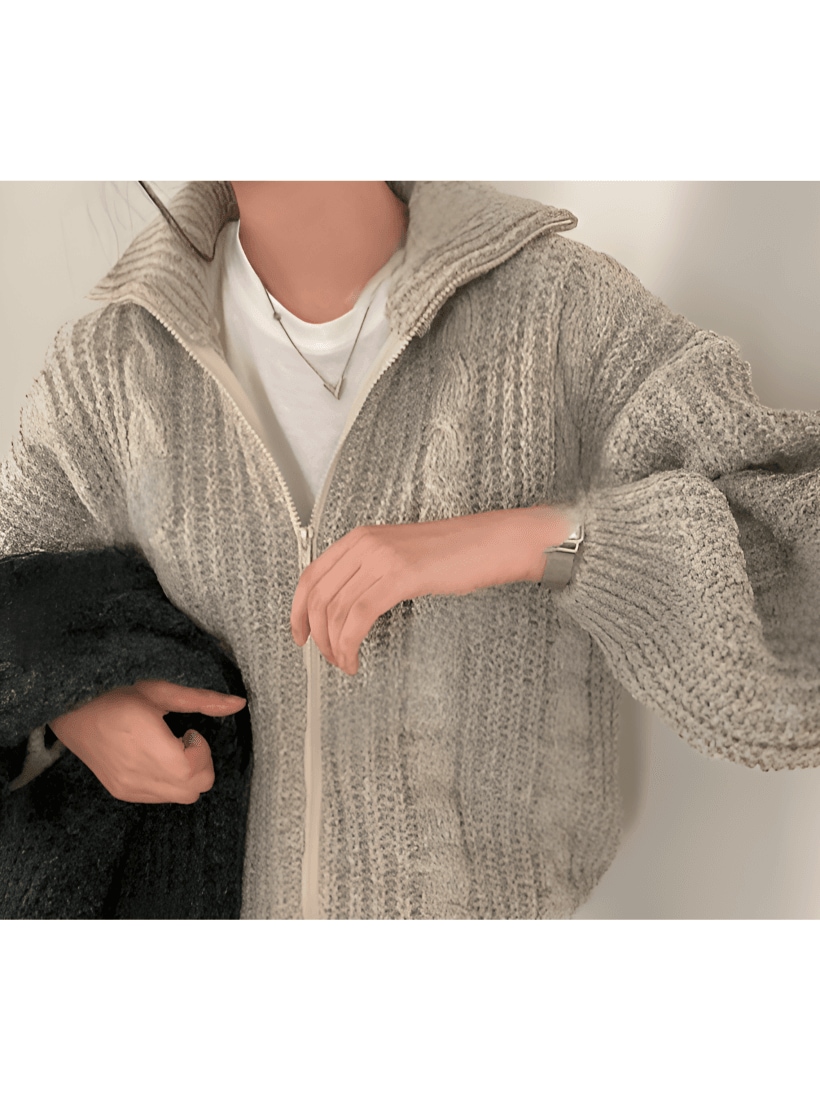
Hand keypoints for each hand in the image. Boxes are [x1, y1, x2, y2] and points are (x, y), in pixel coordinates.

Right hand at [48, 679, 246, 803]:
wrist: (71, 712)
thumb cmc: (116, 694)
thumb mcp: (160, 690)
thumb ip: (202, 699)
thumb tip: (239, 703)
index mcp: (148, 745)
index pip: (195, 771)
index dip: (202, 750)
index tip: (189, 731)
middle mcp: (137, 774)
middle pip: (195, 790)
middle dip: (200, 765)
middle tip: (183, 740)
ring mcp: (128, 787)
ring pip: (181, 798)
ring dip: (186, 775)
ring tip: (167, 748)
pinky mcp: (121, 793)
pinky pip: (161, 798)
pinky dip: (170, 783)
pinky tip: (154, 758)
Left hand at [290, 506, 573, 674]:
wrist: (492, 542)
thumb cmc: (454, 554)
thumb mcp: (400, 554)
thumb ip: (370, 571)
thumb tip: (346, 606)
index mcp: (359, 537)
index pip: (310, 575)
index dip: (297, 610)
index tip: (300, 635)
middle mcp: (363, 543)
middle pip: (317, 596)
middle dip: (316, 635)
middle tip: (327, 658)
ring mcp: (380, 558)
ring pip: (335, 610)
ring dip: (334, 646)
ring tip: (346, 663)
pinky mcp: (398, 576)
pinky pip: (357, 617)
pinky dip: (349, 644)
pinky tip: (356, 658)